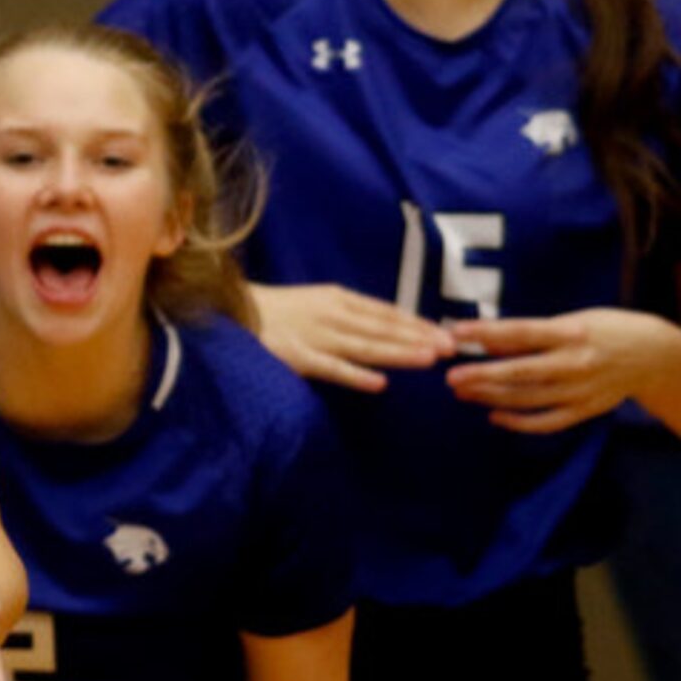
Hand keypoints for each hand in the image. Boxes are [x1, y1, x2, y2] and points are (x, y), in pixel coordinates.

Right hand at [250, 282, 453, 392]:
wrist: (230, 311)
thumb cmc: (277, 311)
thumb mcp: (317, 303)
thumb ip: (350, 316)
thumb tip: (390, 329)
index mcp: (338, 298)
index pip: (386, 311)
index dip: (417, 323)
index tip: (446, 334)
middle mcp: (331, 314)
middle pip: (382, 328)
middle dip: (418, 337)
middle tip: (450, 347)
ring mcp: (315, 335)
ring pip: (364, 346)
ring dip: (397, 352)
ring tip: (427, 359)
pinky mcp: (296, 356)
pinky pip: (330, 368)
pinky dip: (355, 375)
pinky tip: (379, 383)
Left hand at [444, 308, 680, 432]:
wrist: (655, 358)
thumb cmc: (608, 330)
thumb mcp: (573, 320)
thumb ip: (535, 333)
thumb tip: (490, 340)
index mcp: (572, 332)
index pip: (520, 332)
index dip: (486, 333)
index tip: (456, 332)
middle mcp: (575, 363)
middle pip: (520, 371)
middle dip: (482, 375)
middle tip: (450, 377)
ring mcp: (580, 391)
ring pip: (528, 399)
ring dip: (491, 397)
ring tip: (463, 392)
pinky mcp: (584, 411)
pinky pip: (546, 422)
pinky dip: (519, 422)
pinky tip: (495, 416)